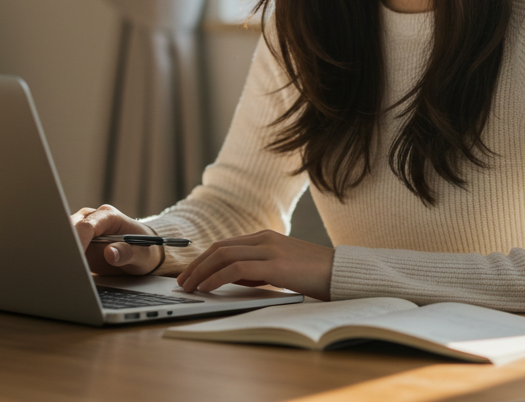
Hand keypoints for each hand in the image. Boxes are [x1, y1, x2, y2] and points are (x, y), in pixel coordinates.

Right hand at [70, 204, 163, 275]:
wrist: (141, 253)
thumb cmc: (143, 250)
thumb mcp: (142, 254)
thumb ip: (127, 253)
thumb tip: (110, 253)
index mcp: (108, 216)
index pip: (87, 226)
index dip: (78, 241)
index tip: (74, 258)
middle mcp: (92, 219)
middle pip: (70, 229)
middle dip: (66, 247)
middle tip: (65, 267)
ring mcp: (82, 230)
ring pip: (64, 238)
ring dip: (63, 253)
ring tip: (65, 271)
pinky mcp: (77, 242)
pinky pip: (66, 249)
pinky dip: (64, 259)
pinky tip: (66, 271)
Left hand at [177, 230, 333, 300]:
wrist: (341, 273)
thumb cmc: (313, 274)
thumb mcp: (280, 269)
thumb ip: (256, 270)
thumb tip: (230, 278)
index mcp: (265, 237)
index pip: (225, 245)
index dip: (203, 259)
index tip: (190, 273)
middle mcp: (264, 239)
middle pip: (219, 248)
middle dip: (197, 265)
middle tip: (182, 281)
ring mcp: (269, 250)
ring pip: (223, 256)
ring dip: (201, 272)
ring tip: (189, 287)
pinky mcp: (274, 265)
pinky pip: (236, 269)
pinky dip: (217, 277)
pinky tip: (207, 287)